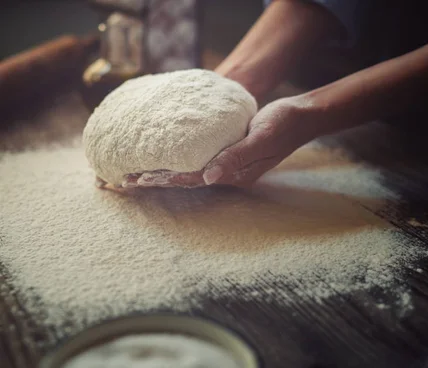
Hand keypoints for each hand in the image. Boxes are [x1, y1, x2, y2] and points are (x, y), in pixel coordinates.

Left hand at [119, 96, 318, 188]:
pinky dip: (174, 160)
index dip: (163, 179)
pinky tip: (160, 156)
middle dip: (153, 182)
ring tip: (132, 174)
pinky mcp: (227, 152)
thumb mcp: (261, 138)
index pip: (191, 179)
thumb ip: (236, 157)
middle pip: (184, 181)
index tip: (136, 179)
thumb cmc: (282, 124)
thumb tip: (207, 177)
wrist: (300, 116)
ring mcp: (227, 164)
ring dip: (160, 174)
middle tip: (120, 183)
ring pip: (187, 172)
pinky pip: (195, 159)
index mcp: (234, 174)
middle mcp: (227, 173)